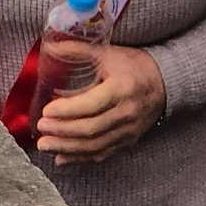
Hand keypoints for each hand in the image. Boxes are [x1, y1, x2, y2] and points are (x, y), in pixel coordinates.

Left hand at [36, 45, 165, 164]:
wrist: (165, 83)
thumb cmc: (133, 65)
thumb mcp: (108, 52)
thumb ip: (78, 50)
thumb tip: (50, 47)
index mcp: (121, 89)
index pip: (91, 105)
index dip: (67, 110)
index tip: (46, 110)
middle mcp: (126, 113)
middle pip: (91, 129)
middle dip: (62, 132)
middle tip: (40, 129)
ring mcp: (128, 131)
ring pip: (95, 146)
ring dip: (67, 148)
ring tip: (44, 146)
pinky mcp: (128, 141)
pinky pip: (103, 153)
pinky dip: (81, 158)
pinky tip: (62, 158)